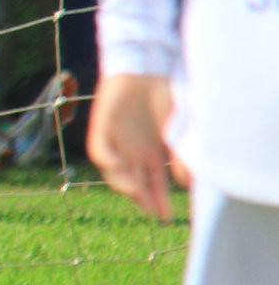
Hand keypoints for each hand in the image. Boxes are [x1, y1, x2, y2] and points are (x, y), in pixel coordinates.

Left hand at [88, 73, 179, 221]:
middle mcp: (132, 151)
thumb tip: (185, 182)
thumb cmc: (163, 94)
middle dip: (143, 199)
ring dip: (123, 183)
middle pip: (135, 182)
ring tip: (136, 193)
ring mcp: (116, 140)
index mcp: (151, 152)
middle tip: (152, 213)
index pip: (153, 184)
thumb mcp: (178, 127)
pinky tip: (118, 168)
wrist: (145, 66)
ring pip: (114, 171)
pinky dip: (107, 161)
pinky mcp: (101, 127)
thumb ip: (180, 152)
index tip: (165, 217)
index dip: (158, 200)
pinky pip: (99, 150)